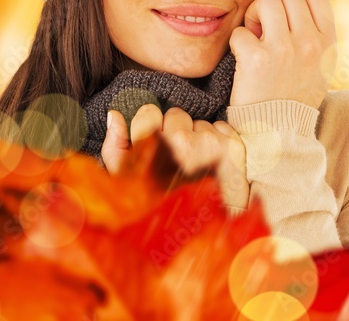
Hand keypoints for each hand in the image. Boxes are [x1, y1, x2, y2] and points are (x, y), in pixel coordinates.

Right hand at [101, 104, 249, 207]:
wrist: (203, 236)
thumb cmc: (157, 208)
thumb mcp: (124, 181)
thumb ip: (115, 146)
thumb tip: (115, 114)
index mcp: (155, 150)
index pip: (149, 112)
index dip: (149, 124)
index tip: (153, 140)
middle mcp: (184, 144)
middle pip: (176, 115)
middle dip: (174, 131)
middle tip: (175, 158)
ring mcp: (212, 145)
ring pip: (199, 122)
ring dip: (197, 137)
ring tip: (195, 165)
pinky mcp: (233, 148)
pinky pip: (221, 127)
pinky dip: (217, 140)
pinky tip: (212, 163)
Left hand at [228, 0, 337, 109]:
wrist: (279, 133)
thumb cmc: (296, 96)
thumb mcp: (322, 65)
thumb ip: (316, 34)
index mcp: (327, 42)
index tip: (286, 17)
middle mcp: (309, 42)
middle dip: (272, 5)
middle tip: (265, 27)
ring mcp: (283, 49)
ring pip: (266, 0)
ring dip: (254, 15)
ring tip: (254, 36)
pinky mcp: (256, 59)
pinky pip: (241, 31)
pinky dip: (237, 42)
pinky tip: (243, 57)